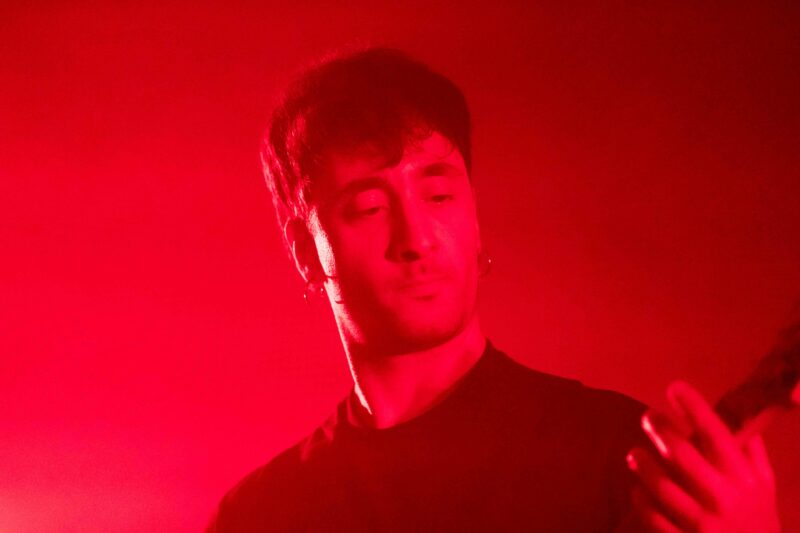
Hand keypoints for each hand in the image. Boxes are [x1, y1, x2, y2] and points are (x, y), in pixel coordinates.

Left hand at [626, 381, 780, 531]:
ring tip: (635, 453)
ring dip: (643, 464)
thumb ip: (751, 451)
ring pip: (661, 486)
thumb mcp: (764, 485)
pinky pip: (653, 516)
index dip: (694, 407)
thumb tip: (737, 414)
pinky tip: (637, 489)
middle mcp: (723, 498)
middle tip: (648, 415)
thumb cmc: (758, 519)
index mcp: (743, 479)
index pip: (716, 434)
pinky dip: (641, 499)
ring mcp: (702, 523)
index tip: (675, 387)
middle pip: (682, 454)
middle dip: (660, 429)